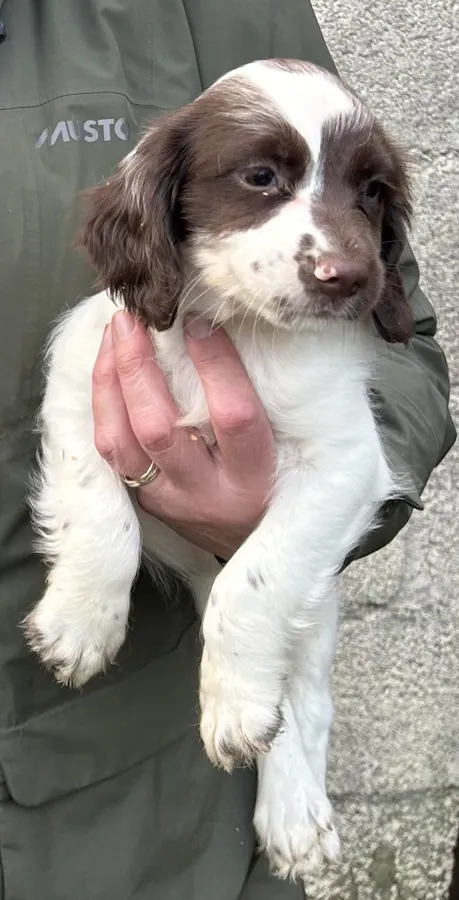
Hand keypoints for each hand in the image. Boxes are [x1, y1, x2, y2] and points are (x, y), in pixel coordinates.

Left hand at [92, 311, 275, 559]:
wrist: (260, 540)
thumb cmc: (282, 478)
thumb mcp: (289, 445)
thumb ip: (263, 396)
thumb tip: (220, 327)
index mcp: (255, 476)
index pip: (232, 416)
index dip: (215, 365)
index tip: (198, 320)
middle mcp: (209, 493)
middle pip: (161, 429)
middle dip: (139, 367)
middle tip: (133, 319)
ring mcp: (171, 501)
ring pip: (123, 443)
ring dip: (110, 383)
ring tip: (112, 337)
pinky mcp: (147, 502)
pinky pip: (112, 453)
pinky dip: (104, 407)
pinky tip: (107, 370)